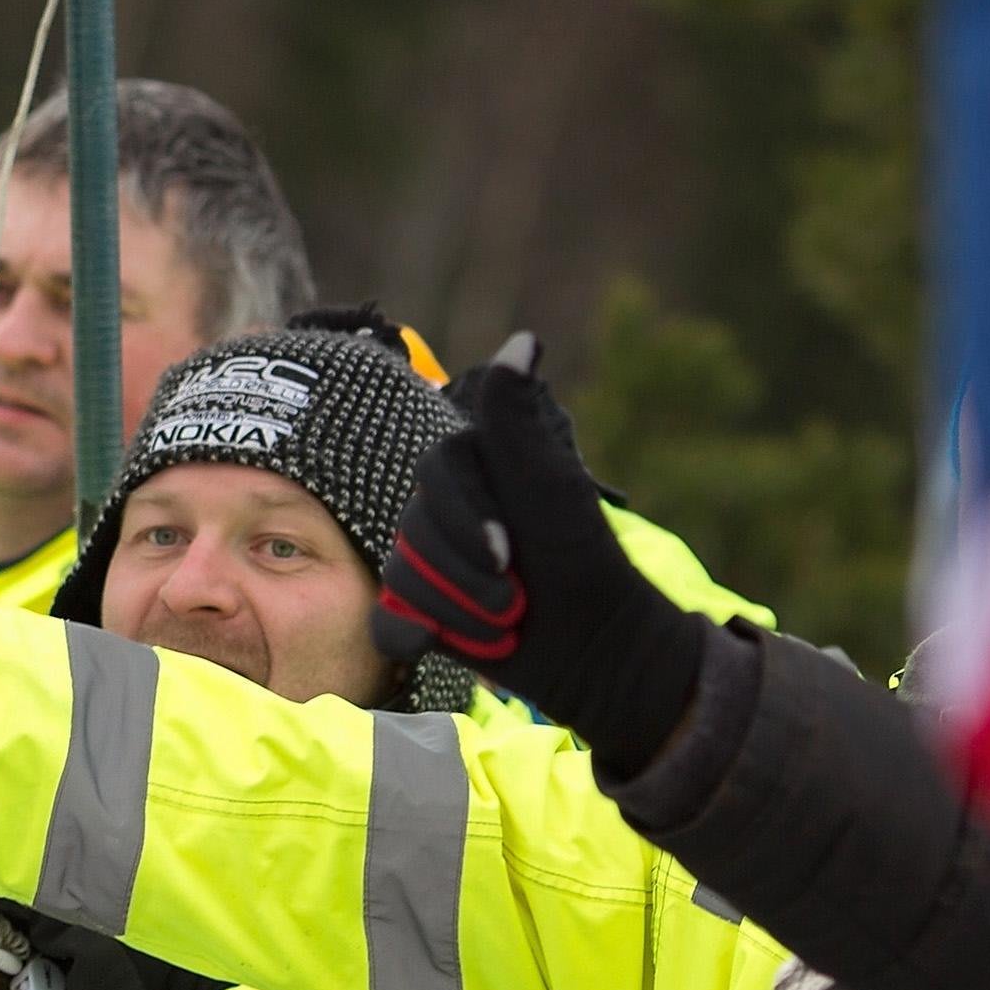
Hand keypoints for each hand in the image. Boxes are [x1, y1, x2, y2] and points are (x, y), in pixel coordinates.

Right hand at [372, 336, 705, 771]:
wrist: (600, 653)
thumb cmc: (584, 564)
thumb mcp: (549, 487)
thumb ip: (517, 418)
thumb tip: (524, 337)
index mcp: (479, 468)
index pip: (437, 474)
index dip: (466, 519)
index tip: (508, 556)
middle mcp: (449, 508)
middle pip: (414, 531)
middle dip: (465, 576)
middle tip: (518, 603)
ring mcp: (434, 560)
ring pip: (402, 578)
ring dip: (456, 611)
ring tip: (508, 624)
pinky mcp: (425, 610)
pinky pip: (389, 619)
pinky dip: (413, 635)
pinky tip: (440, 646)